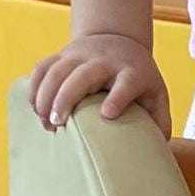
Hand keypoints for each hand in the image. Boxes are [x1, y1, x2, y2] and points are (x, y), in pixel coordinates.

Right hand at [28, 32, 171, 137]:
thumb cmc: (139, 80)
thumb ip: (160, 122)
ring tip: (44, 120)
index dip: (117, 97)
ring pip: (57, 70)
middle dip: (67, 97)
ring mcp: (81, 55)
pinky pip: (43, 67)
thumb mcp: (157, 96)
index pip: (126, 83)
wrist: (119, 41)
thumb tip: (154, 154)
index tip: (107, 114)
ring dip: (46, 95)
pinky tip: (34, 107)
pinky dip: (35, 86)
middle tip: (58, 122)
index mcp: (132, 72)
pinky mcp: (62, 54)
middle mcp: (105, 61)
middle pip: (83, 75)